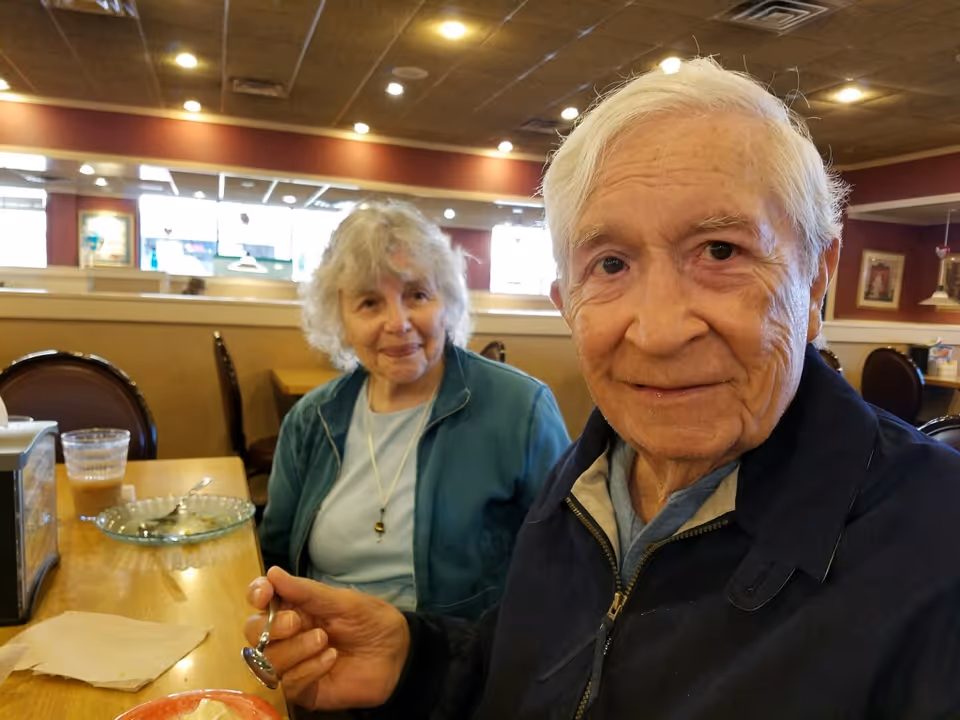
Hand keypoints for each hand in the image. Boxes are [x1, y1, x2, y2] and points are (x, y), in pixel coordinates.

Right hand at [244, 567, 409, 710]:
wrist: (398, 654)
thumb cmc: (371, 622)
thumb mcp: (343, 601)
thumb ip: (306, 591)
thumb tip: (273, 573)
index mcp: (295, 608)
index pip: (261, 600)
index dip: (256, 595)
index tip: (264, 594)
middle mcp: (288, 635)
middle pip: (254, 632)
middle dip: (272, 627)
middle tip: (298, 623)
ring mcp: (293, 664)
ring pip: (267, 660)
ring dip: (295, 649)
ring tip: (325, 642)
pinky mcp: (303, 689)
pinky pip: (288, 683)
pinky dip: (307, 670)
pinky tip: (330, 660)